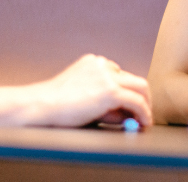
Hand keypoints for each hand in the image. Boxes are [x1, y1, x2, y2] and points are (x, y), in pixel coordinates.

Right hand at [33, 54, 152, 127]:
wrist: (41, 105)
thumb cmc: (55, 106)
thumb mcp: (83, 98)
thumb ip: (104, 103)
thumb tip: (127, 115)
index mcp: (92, 63)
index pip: (118, 75)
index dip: (125, 93)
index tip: (129, 108)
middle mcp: (102, 65)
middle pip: (132, 79)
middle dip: (141, 97)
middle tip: (144, 114)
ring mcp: (107, 76)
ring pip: (139, 87)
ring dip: (146, 105)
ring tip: (146, 121)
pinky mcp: (110, 91)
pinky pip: (136, 101)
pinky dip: (144, 113)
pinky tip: (144, 124)